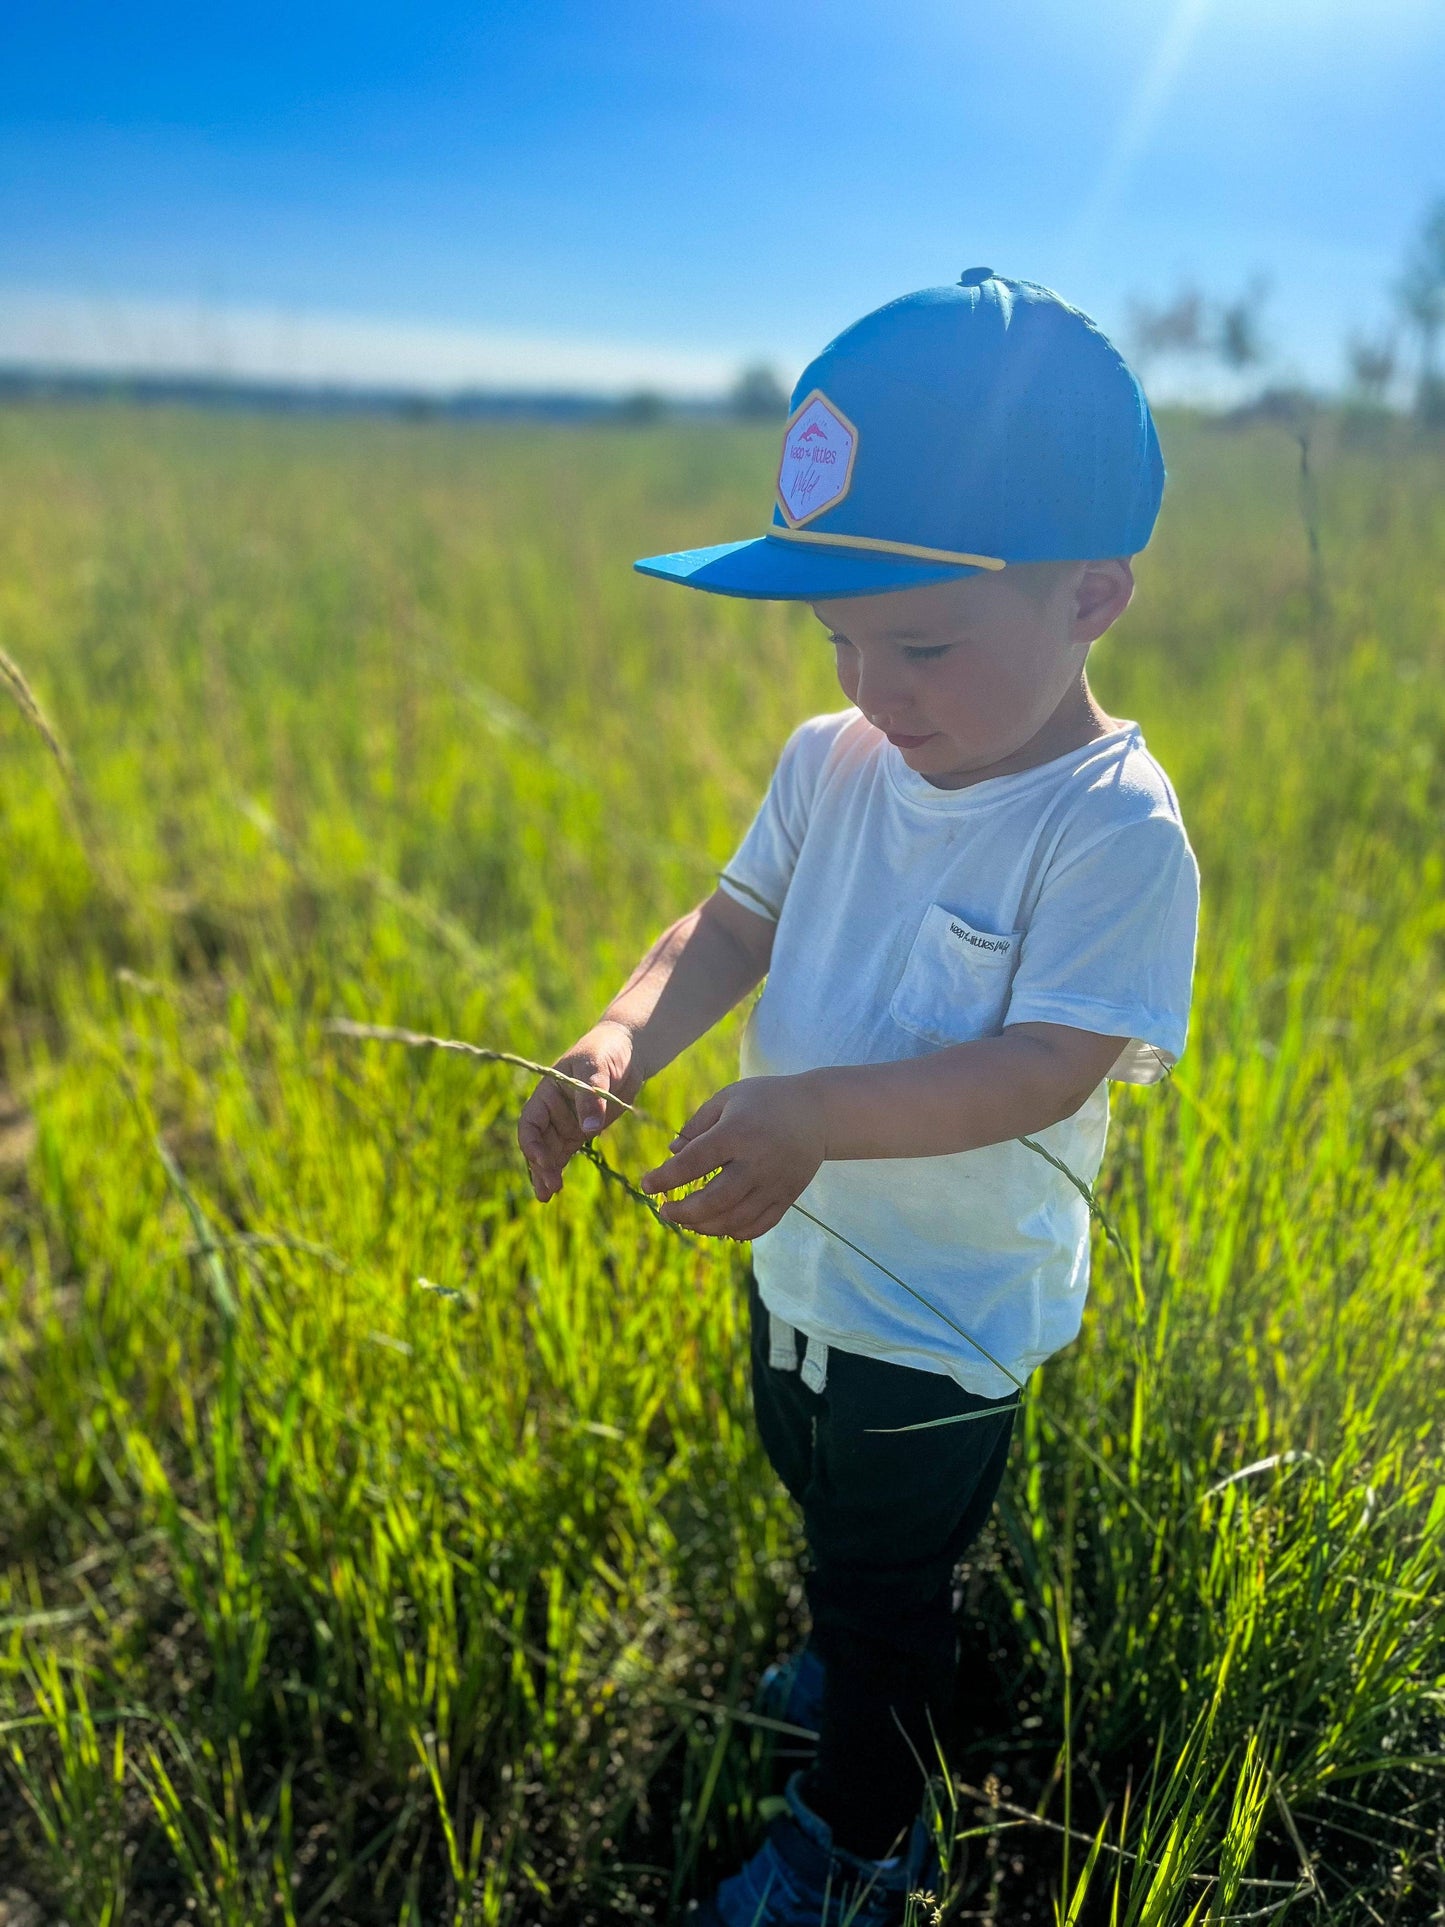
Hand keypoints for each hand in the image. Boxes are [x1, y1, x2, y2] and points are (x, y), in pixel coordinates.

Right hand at [517, 1020, 640, 1201]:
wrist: (628, 1051)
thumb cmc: (606, 1051)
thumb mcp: (597, 1068)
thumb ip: (592, 1098)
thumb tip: (588, 1130)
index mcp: (547, 1092)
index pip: (530, 1123)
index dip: (532, 1143)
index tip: (542, 1160)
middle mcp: (552, 1110)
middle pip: (539, 1143)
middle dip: (541, 1166)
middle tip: (548, 1189)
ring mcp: (566, 1122)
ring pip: (550, 1152)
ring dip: (547, 1172)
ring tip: (546, 1196)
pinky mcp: (582, 1130)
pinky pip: (565, 1152)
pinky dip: (560, 1168)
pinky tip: (557, 1186)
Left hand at [638, 1075, 825, 1240]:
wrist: (819, 1112)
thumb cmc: (765, 1100)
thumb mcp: (728, 1098)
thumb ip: (697, 1125)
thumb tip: (671, 1153)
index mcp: (736, 1132)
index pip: (692, 1163)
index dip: (665, 1178)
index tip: (647, 1185)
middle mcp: (755, 1162)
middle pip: (713, 1201)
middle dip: (682, 1212)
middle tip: (665, 1211)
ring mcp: (773, 1183)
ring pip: (734, 1220)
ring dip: (704, 1226)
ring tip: (687, 1220)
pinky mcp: (787, 1197)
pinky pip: (759, 1225)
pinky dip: (735, 1232)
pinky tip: (719, 1226)